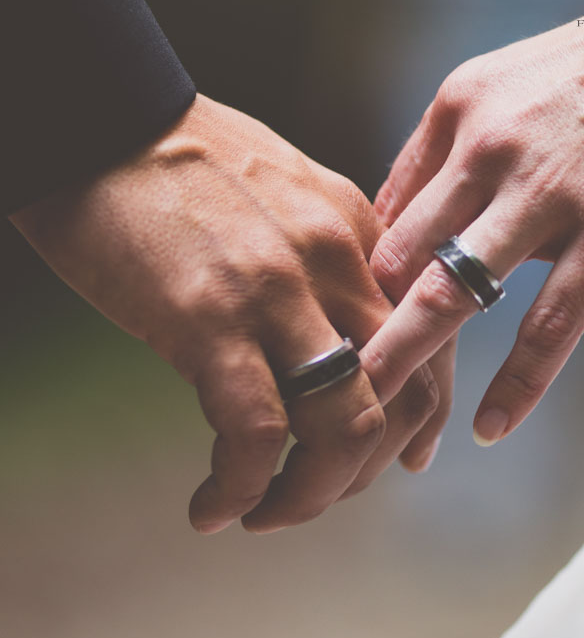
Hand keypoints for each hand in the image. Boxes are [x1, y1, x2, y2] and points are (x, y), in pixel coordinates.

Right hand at [11, 94, 444, 532]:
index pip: (430, 344)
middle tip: (317, 495)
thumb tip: (338, 339)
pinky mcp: (210, 319)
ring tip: (266, 515)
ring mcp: (278, 291)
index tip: (403, 462)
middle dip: (367, 472)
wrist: (100, 122)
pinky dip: (240, 490)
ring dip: (313, 497)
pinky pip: (256, 435)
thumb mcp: (288, 200)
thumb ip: (328, 264)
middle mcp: (336, 264)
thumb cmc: (182, 169)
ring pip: (347, 428)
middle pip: (404, 397)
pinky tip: (211, 507)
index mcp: (359, 237)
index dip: (425, 420)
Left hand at [363, 0, 583, 444]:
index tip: (331, 338)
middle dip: (359, 333)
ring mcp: (547, 194)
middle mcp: (487, 150)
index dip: (350, 288)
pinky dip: (517, 385)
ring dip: (406, 361)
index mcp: (454, 116)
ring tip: (375, 416)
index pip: (382, 219)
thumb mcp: (496, 94)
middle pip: (398, 263)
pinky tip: (488, 426)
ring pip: (453, 293)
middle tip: (322, 389)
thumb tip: (387, 231)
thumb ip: (440, 162)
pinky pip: (550, 326)